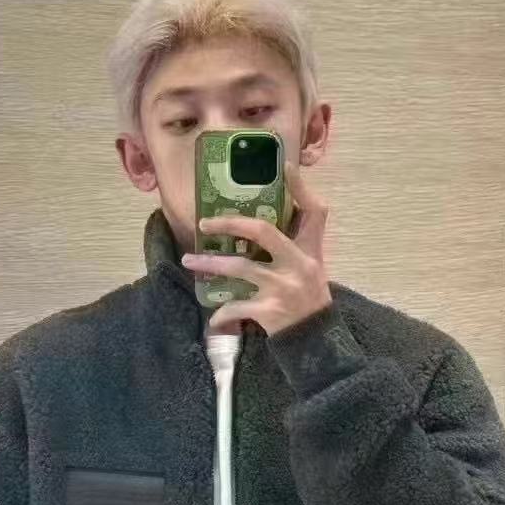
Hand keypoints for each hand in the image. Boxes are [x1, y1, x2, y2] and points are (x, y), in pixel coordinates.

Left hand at [181, 160, 331, 335]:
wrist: (316, 338)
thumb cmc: (309, 297)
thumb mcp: (311, 265)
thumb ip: (294, 242)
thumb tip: (261, 221)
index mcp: (310, 250)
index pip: (313, 212)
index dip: (300, 188)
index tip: (285, 167)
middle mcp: (298, 264)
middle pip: (262, 232)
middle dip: (230, 224)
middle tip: (204, 224)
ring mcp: (283, 288)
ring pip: (240, 268)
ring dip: (210, 264)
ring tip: (188, 261)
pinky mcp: (270, 312)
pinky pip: (237, 307)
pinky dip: (222, 312)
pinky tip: (213, 317)